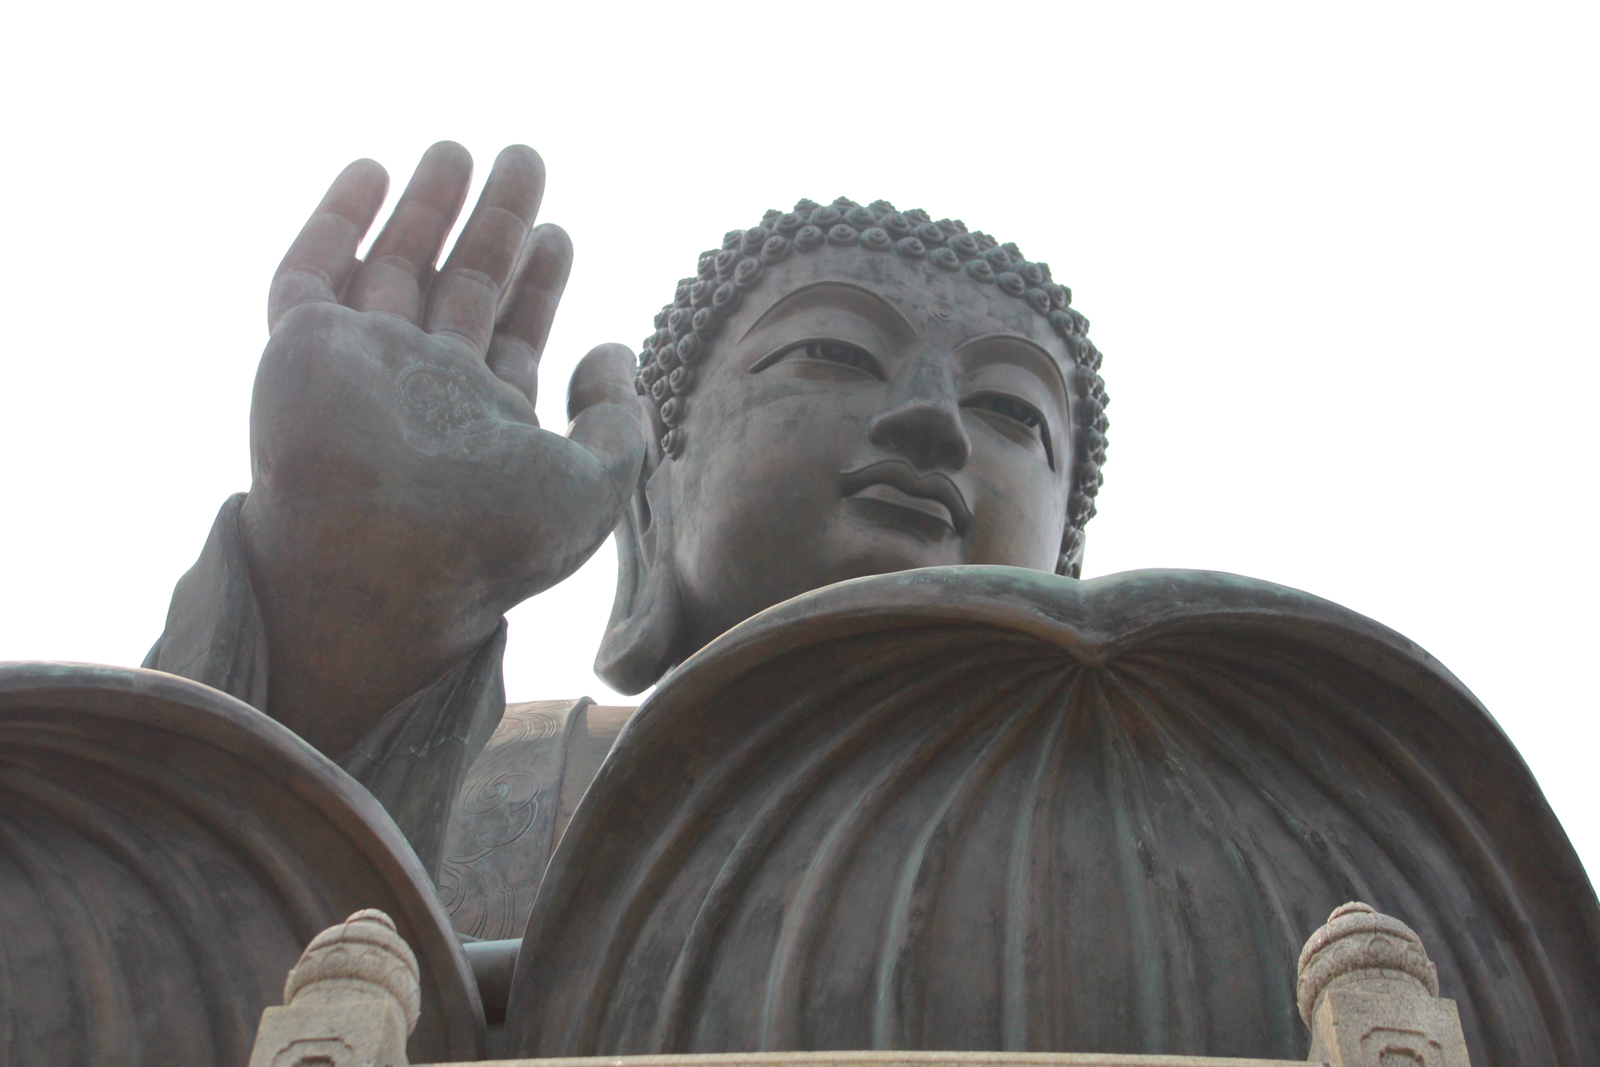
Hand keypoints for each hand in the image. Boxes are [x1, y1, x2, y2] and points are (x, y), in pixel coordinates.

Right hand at [239, 142, 646, 756]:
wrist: (383, 566)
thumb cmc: (491, 540)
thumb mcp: (594, 487)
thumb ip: (618, 421)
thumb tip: (615, 351)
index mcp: (483, 423)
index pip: (512, 334)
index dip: (538, 282)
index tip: (560, 232)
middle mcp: (421, 391)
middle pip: (462, 287)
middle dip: (494, 225)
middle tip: (525, 159)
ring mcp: (360, 367)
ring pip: (393, 267)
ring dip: (424, 207)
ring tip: (460, 149)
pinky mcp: (300, 349)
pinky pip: (309, 273)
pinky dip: (335, 222)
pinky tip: (371, 172)